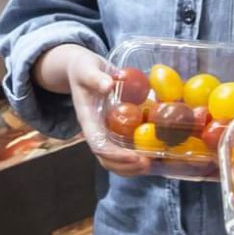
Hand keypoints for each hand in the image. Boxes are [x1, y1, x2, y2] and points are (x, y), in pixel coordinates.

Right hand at [66, 48, 150, 178]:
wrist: (80, 69)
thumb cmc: (83, 68)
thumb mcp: (86, 68)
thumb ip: (96, 78)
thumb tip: (109, 85)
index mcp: (87, 120)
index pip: (98, 145)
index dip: (115, 154)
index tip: (134, 157)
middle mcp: (95, 130)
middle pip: (106, 158)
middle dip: (126, 166)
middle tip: (148, 164)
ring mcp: (103, 130)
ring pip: (114, 158)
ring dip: (131, 166)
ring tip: (153, 163)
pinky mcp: (113, 126)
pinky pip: (122, 145)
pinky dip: (136, 153)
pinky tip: (153, 152)